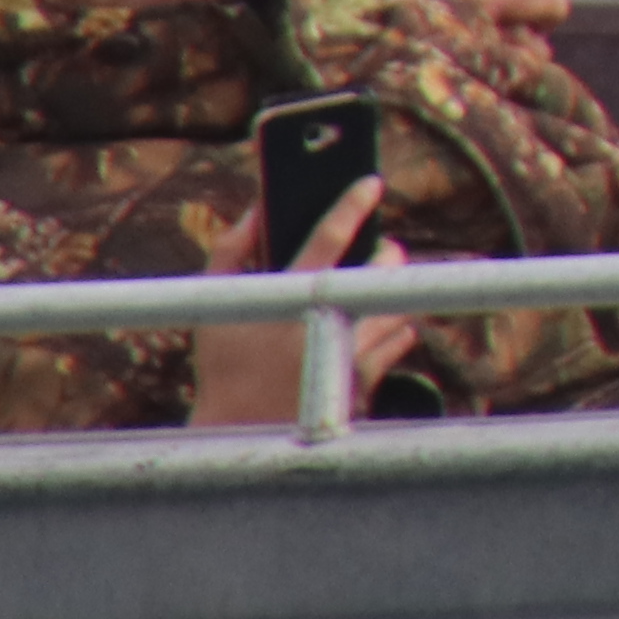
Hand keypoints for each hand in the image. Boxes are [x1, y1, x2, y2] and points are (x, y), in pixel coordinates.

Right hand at [187, 174, 391, 429]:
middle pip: (381, 272)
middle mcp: (322, 327)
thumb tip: (260, 205)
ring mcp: (349, 357)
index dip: (350, 205)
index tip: (370, 182)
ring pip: (398, 306)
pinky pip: (401, 340)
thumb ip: (232, 249)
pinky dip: (392, 328)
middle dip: (388, 254)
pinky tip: (369, 327)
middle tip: (383, 247)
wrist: (239, 436)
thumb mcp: (217, 306)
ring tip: (370, 290)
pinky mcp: (367, 382)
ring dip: (390, 293)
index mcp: (286, 302)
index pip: (327, 239)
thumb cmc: (225, 365)